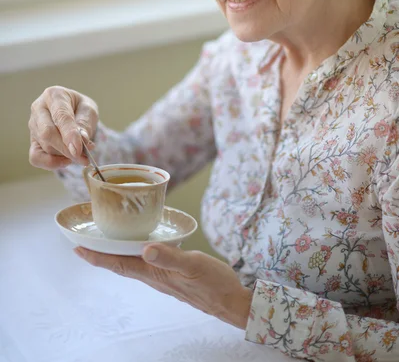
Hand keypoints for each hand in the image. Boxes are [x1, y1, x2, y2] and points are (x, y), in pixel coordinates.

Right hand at [29, 86, 98, 169]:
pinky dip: (50, 163)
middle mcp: (39, 109)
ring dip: (64, 155)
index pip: (60, 116)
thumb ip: (85, 124)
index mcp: (54, 95)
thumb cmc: (81, 108)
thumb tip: (82, 142)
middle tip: (83, 158)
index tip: (78, 149)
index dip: (69, 134)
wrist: (74, 110)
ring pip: (45, 146)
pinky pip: (35, 157)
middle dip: (66, 148)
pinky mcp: (33, 140)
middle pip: (47, 133)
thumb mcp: (89, 110)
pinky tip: (65, 161)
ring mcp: (33, 125)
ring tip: (82, 155)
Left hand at [74, 244, 252, 329]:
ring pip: (132, 265)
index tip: (77, 250)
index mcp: (155, 273)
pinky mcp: (173, 276)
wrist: (231, 301)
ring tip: (106, 243)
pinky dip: (136, 255)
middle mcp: (155, 277)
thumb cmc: (214, 283)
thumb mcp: (193, 265)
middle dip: (102, 255)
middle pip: (121, 265)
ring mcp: (164, 278)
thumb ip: (170, 257)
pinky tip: (141, 248)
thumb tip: (145, 250)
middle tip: (85, 242)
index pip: (119, 265)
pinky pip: (146, 265)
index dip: (98, 258)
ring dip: (117, 255)